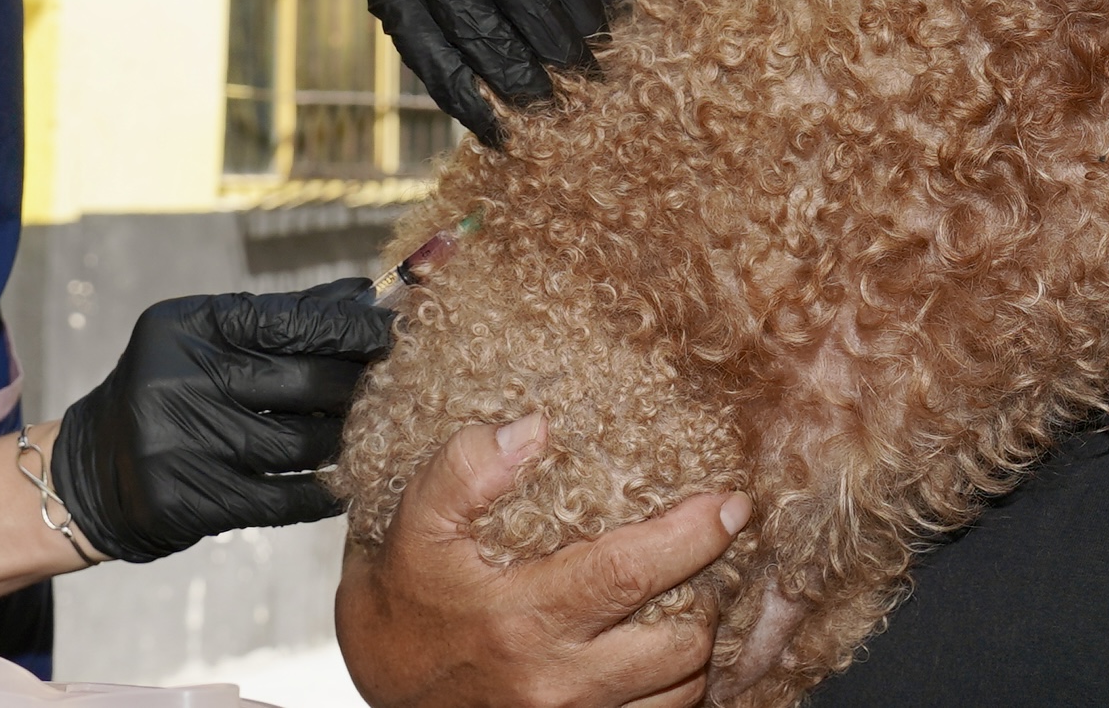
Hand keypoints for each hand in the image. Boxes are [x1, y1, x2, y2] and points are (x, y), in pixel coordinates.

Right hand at [50, 281, 395, 563]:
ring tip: (362, 434)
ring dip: (342, 439)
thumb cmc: (169, 394)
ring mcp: (183, 444)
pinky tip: (343, 485)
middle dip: (356, 384)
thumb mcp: (206, 342)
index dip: (348, 326)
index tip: (390, 329)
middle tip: (389, 384)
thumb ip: (281, 319)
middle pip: (304, 382)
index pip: (288, 320)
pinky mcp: (191, 501)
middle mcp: (180, 380)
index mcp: (186, 328)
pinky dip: (323, 492)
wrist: (93, 473)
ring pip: (302, 443)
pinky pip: (284, 498)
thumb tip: (362, 293)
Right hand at [338, 416, 749, 707]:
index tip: (728, 504)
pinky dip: (674, 687)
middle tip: (710, 552)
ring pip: (678, 691)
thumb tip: (533, 427)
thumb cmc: (402, 604)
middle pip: (677, 645)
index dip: (691, 536)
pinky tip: (662, 649)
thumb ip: (466, 470)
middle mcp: (556, 678)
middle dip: (709, 594)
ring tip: (688, 597)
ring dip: (694, 643)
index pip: (630, 573)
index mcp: (523, 616)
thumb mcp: (414, 523)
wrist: (380, 685)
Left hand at [344, 0, 603, 145]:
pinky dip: (577, 4)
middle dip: (514, 71)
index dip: (463, 94)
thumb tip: (488, 116)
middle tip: (549, 111)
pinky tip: (593, 36)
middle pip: (470, 13)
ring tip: (578, 82)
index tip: (500, 134)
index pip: (419, 39)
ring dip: (552, 43)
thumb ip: (448, 32)